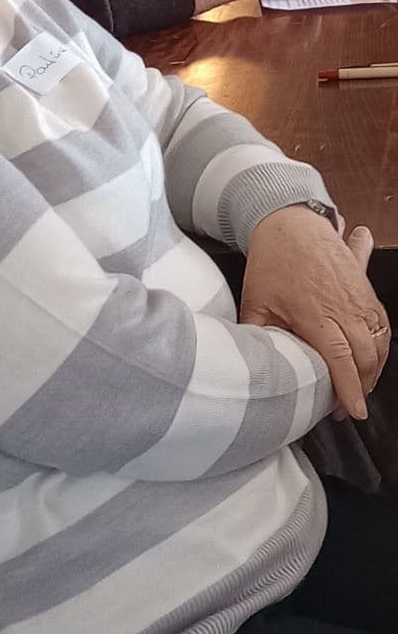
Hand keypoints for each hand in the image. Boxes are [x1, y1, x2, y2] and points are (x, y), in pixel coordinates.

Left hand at [240, 206, 388, 419]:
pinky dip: (380, 343)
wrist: (289, 221)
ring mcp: (358, 296)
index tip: (352, 412)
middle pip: (366, 358)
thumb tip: (252, 362)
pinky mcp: (366, 286)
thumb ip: (256, 334)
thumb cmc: (271, 260)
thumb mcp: (255, 301)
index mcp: (317, 314)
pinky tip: (371, 355)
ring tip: (359, 385)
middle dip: (361, 387)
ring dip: (374, 368)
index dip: (349, 390)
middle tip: (347, 405)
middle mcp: (344, 307)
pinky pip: (382, 322)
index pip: (341, 361)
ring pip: (379, 342)